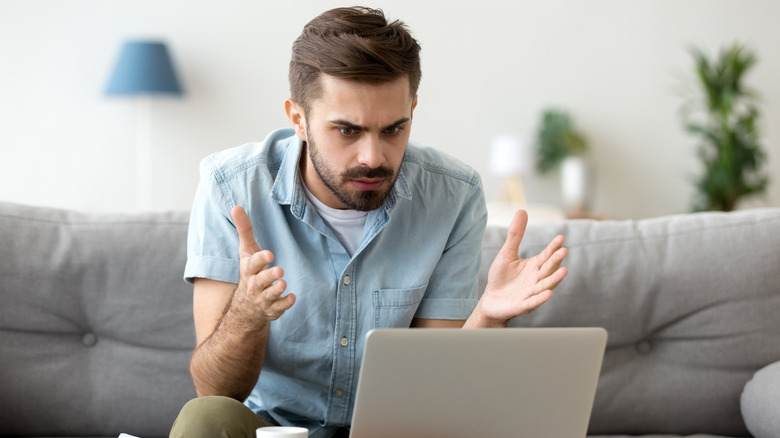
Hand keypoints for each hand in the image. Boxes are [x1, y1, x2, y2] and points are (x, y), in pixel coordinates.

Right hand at [230, 206, 294, 323]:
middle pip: (260, 280)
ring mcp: (262, 298)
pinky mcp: (272, 308)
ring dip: (276, 289)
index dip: (260, 259)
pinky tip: (292, 297)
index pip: (252, 263)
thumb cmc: (250, 271)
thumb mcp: (247, 251)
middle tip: (280, 270)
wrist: (246, 306)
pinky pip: (278, 308)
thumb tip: (236, 206)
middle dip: (269, 276)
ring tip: (283, 283)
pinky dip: (285, 303)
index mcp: (249, 269)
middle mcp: (254, 285)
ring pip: (269, 295)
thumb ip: (244, 230)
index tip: (269, 253)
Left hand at [478, 210, 567, 326]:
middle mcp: (536, 279)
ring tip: (564, 271)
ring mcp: (531, 292)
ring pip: (545, 285)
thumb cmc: (501, 277)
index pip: (546, 255)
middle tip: (563, 251)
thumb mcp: (507, 253)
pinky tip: (549, 293)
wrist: (491, 300)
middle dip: (556, 261)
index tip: (561, 238)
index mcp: (534, 266)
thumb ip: (515, 235)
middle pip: (549, 269)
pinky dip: (541, 298)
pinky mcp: (523, 305)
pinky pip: (534, 301)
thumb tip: (522, 210)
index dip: (553, 247)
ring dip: (555, 279)